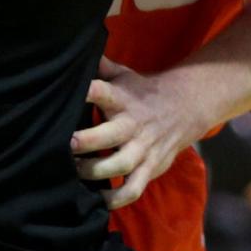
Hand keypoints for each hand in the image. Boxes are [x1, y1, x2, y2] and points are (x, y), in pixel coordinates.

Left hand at [71, 56, 186, 210]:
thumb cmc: (142, 91)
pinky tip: (98, 201)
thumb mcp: (123, 74)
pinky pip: (134, 188)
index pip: (103, 92)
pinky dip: (117, 199)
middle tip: (67, 144)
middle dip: (89, 141)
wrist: (183, 108)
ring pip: (122, 165)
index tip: (72, 94)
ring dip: (97, 172)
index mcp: (122, 99)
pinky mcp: (150, 168)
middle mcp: (132, 125)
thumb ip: (100, 66)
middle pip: (111, 135)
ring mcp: (143, 149)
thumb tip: (76, 49)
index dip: (89, 91)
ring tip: (75, 172)